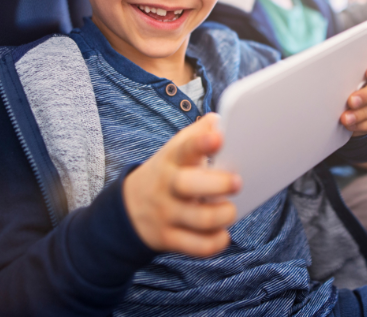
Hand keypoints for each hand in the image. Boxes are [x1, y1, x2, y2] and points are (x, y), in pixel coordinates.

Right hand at [122, 114, 240, 257]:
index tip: (218, 138)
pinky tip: (222, 234)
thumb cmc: (166, 174)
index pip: (184, 148)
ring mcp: (166, 214)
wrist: (128, 208)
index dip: (201, 143)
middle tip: (237, 182)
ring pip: (200, 219)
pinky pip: (197, 246)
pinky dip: (215, 242)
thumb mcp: (174, 152)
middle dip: (218, 184)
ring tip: (231, 209)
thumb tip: (217, 120)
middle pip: (188, 184)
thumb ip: (196, 136)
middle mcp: (167, 187)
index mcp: (171, 160)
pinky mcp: (169, 239)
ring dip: (223, 215)